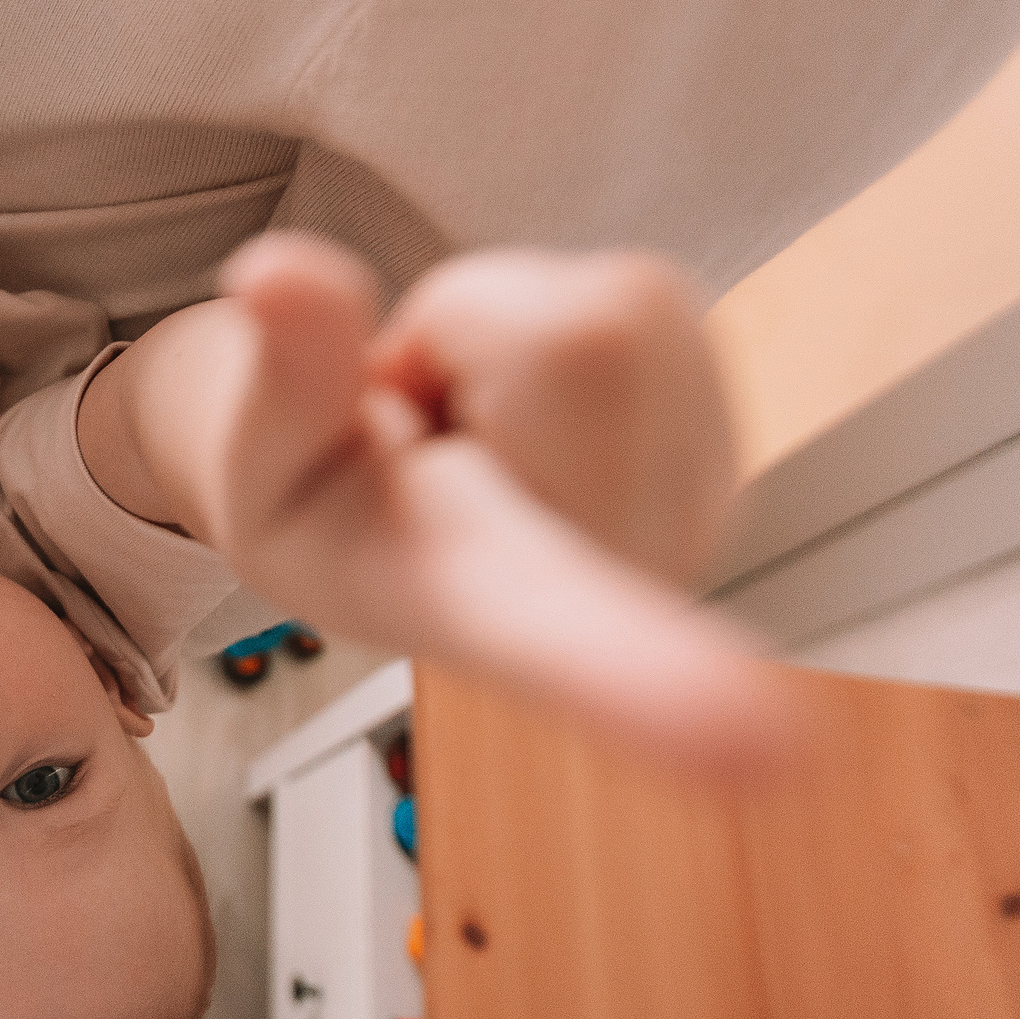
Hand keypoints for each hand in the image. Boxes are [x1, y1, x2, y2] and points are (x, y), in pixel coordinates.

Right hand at [204, 237, 793, 777]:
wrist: (400, 535)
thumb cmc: (335, 515)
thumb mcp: (262, 460)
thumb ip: (282, 375)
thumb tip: (279, 271)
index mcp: (481, 606)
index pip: (566, 638)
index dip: (645, 677)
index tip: (757, 747)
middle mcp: (615, 580)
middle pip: (570, 343)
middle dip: (459, 330)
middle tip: (417, 415)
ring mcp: (694, 514)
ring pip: (611, 307)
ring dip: (510, 326)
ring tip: (468, 413)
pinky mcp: (730, 442)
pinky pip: (647, 299)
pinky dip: (563, 319)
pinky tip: (528, 405)